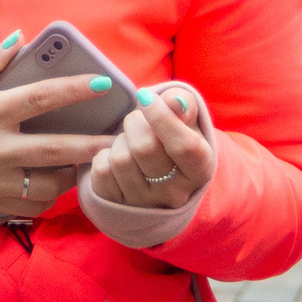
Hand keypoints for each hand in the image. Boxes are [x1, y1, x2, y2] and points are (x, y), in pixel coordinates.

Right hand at [0, 36, 118, 218]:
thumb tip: (19, 39)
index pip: (38, 98)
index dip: (73, 89)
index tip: (102, 84)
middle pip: (55, 149)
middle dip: (93, 144)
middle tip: (121, 138)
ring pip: (49, 184)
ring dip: (75, 173)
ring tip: (93, 160)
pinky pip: (33, 205)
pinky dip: (52, 195)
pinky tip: (61, 181)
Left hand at [89, 86, 214, 211]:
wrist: (155, 172)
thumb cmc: (172, 137)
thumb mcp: (186, 120)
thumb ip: (184, 105)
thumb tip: (175, 101)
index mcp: (200, 171)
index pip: (184, 146)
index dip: (161, 116)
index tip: (146, 96)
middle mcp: (175, 193)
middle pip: (145, 149)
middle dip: (135, 123)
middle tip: (137, 121)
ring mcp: (145, 203)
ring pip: (120, 159)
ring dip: (119, 140)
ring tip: (129, 141)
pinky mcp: (117, 205)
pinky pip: (101, 171)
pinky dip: (104, 155)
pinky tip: (116, 157)